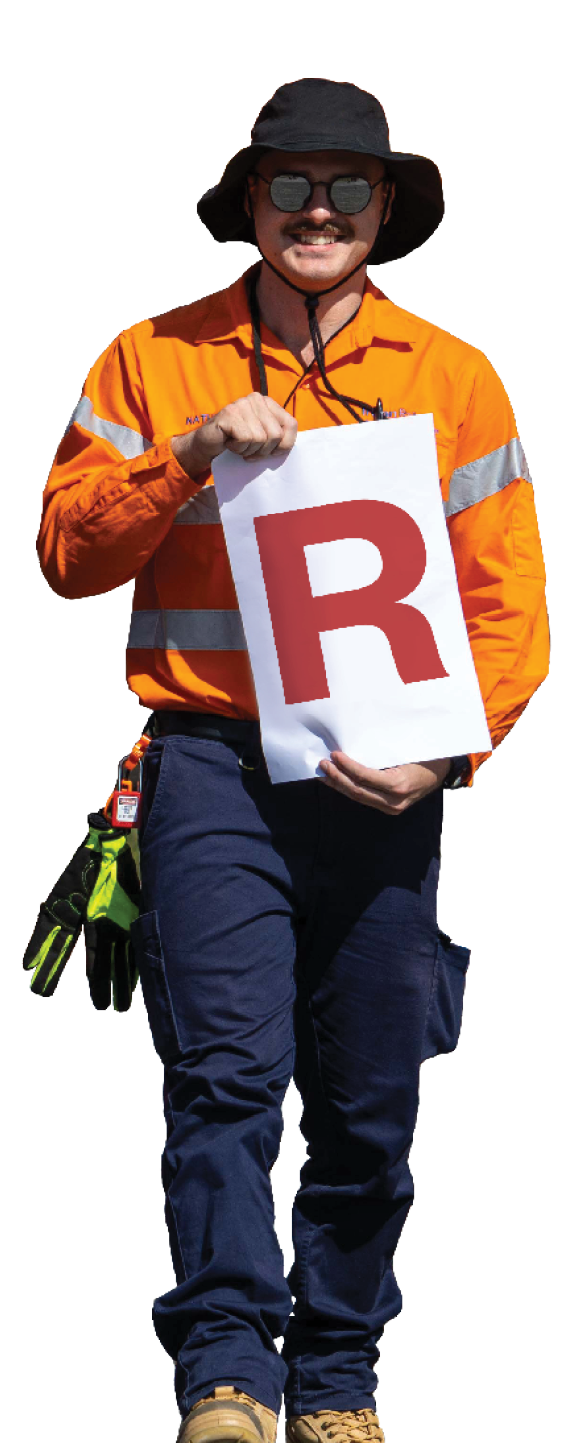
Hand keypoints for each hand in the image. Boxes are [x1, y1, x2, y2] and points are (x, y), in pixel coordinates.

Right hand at [171, 393, 297, 479]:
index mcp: (267, 402)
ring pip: (261, 439)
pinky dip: (238, 448)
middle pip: (276, 435)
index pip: (291, 425)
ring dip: (248, 449)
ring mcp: (242, 404)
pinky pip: (246, 439)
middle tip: (248, 449)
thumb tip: (290, 445)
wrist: (207, 444)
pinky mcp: (229, 414)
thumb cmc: (236, 442)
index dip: (284, 445)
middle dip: (263, 450)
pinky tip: (230, 443)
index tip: (269, 452)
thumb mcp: (262, 437)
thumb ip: (278, 436)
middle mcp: (256, 399)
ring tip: (238, 444)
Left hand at [319, 753, 450, 814]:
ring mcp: (392, 807)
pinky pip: (365, 798)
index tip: (334, 755)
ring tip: (324, 774)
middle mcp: (394, 801)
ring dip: (339, 785)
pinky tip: (338, 781)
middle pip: (358, 791)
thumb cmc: (426, 755)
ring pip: (358, 798)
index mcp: (399, 784)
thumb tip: (354, 743)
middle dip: (337, 778)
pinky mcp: (389, 808)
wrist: (444, 771)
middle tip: (323, 764)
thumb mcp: (406, 750)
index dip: (347, 767)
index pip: (365, 777)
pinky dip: (349, 789)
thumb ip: (382, 751)